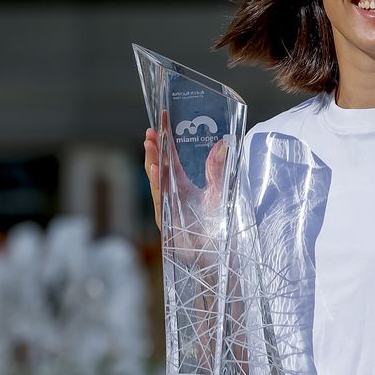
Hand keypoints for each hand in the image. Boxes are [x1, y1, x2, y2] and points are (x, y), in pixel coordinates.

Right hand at [143, 117, 230, 233]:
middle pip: (158, 167)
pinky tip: (155, 169)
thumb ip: (217, 169)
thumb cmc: (218, 226)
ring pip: (156, 181)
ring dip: (153, 161)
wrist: (218, 254)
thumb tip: (223, 143)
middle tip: (152, 130)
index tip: (161, 119)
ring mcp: (166, 207)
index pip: (170, 158)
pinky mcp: (167, 220)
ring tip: (151, 144)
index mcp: (181, 185)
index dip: (165, 140)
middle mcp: (171, 194)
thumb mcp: (219, 192)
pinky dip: (157, 183)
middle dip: (154, 149)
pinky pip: (160, 198)